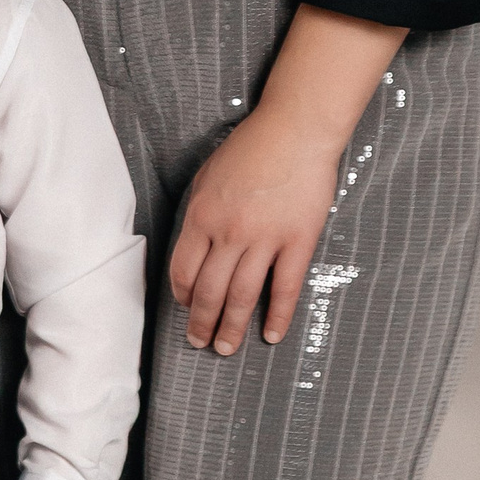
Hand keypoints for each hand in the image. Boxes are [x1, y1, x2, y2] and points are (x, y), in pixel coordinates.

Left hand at [169, 103, 340, 354]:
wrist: (295, 131)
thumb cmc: (250, 149)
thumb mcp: (208, 176)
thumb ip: (200, 213)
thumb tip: (193, 249)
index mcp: (203, 214)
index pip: (183, 268)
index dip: (182, 294)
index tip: (184, 307)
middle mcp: (230, 231)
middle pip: (209, 290)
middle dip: (201, 322)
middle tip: (199, 343)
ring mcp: (265, 239)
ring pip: (242, 295)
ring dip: (231, 327)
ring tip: (226, 348)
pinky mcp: (298, 241)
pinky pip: (284, 287)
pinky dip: (276, 315)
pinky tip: (270, 335)